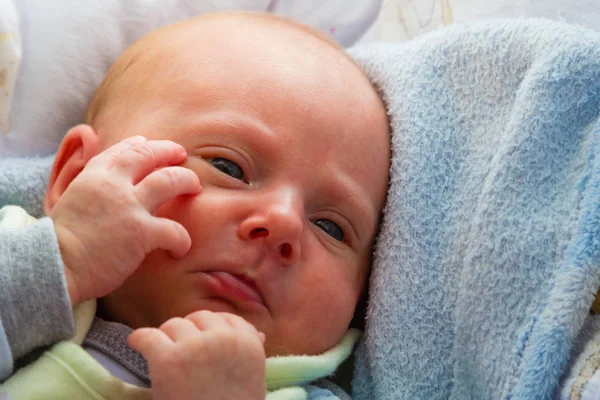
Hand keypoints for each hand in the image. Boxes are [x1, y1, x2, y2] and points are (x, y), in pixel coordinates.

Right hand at [50, 136, 200, 305]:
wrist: (55, 267)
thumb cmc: (59, 243)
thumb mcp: (67, 200)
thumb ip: (84, 186)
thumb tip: (92, 175)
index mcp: (92, 176)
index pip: (121, 151)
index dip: (139, 145)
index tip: (148, 143)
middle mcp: (113, 184)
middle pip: (149, 155)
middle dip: (170, 151)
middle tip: (182, 155)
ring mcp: (129, 206)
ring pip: (171, 180)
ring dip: (187, 180)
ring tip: (196, 187)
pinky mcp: (142, 231)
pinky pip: (175, 229)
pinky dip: (182, 239)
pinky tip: (181, 247)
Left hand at [128, 311, 265, 399]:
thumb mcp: (254, 380)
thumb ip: (252, 353)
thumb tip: (260, 335)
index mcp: (248, 343)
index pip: (226, 318)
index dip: (212, 328)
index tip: (203, 341)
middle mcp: (224, 338)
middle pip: (198, 318)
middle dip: (189, 333)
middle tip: (183, 355)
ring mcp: (195, 346)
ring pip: (173, 325)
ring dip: (168, 340)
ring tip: (166, 360)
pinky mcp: (168, 360)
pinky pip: (147, 336)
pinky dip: (139, 340)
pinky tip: (137, 345)